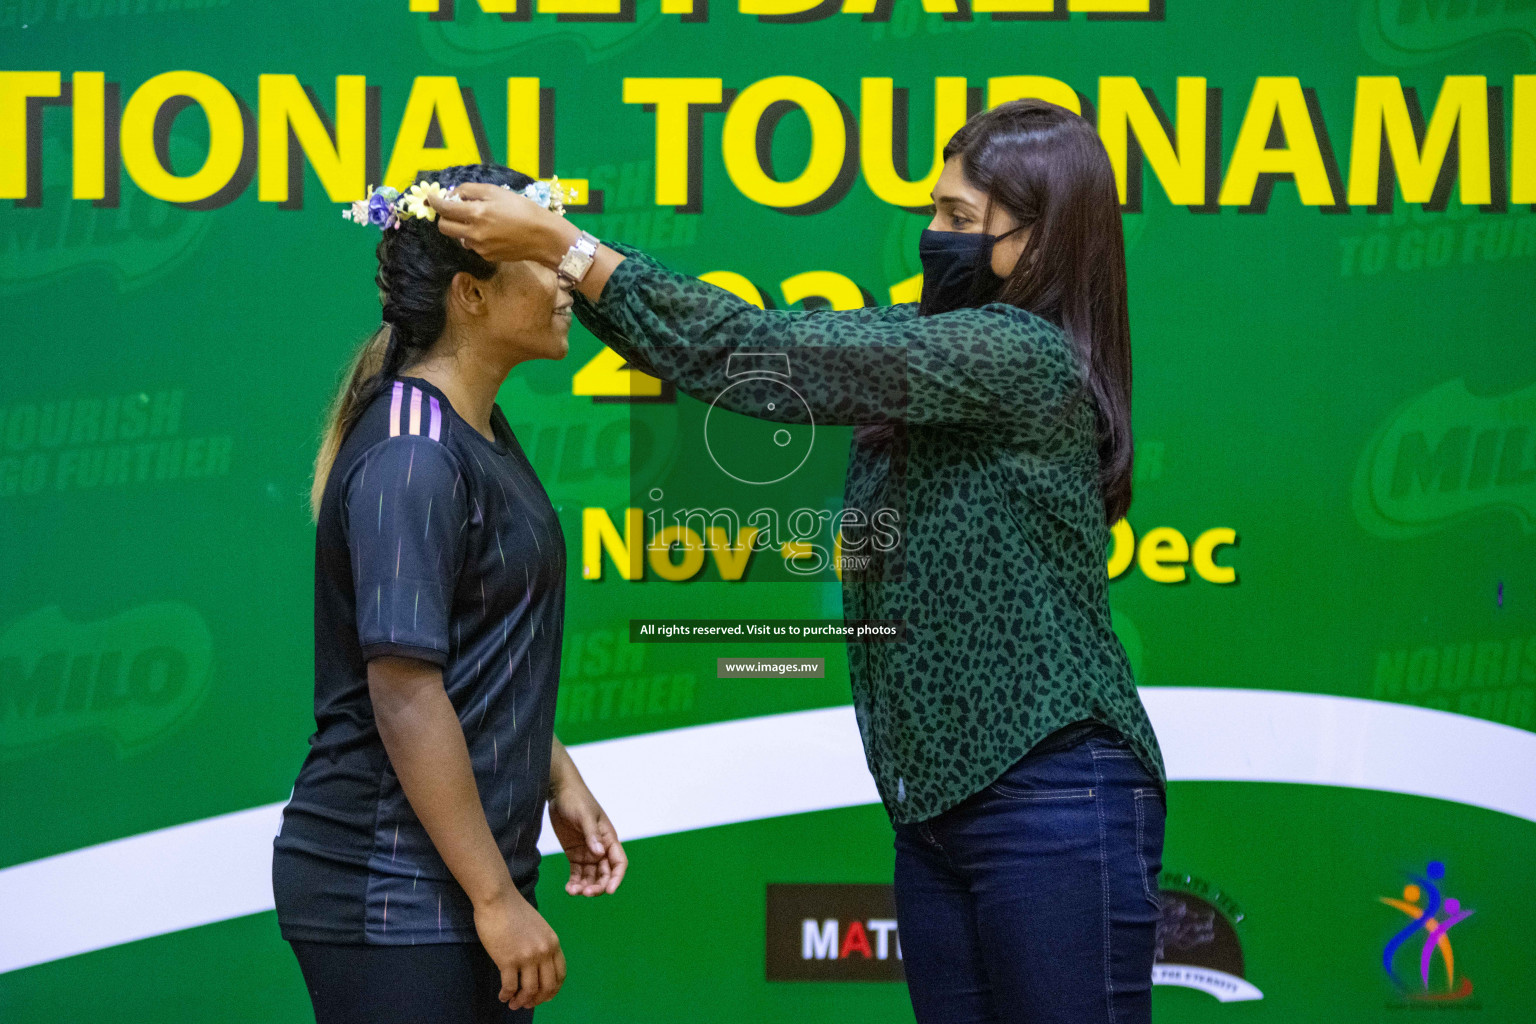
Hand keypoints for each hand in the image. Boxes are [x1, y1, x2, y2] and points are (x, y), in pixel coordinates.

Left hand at [427, 182, 574, 265]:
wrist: (542, 236)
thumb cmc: (522, 209)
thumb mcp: (496, 191)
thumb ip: (470, 190)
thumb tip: (453, 194)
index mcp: (476, 213)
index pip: (444, 208)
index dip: (435, 202)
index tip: (431, 198)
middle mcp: (474, 233)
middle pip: (444, 228)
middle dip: (443, 217)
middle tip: (452, 210)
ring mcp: (479, 247)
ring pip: (459, 237)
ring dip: (461, 227)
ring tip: (479, 220)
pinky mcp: (486, 257)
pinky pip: (473, 245)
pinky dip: (475, 237)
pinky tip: (492, 232)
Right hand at [473, 885, 566, 1010]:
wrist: (498, 899)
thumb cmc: (514, 911)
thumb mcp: (538, 927)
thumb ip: (542, 945)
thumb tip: (539, 968)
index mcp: (553, 943)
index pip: (560, 974)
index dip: (553, 990)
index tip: (544, 997)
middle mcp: (544, 951)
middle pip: (547, 987)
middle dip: (538, 1000)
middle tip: (527, 1004)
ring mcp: (527, 957)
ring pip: (529, 990)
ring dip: (521, 1001)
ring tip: (513, 1004)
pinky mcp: (508, 960)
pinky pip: (510, 987)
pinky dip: (507, 995)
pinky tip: (502, 996)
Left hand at [548, 778, 627, 896]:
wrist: (559, 792)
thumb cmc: (577, 799)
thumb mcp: (585, 815)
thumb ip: (592, 834)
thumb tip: (599, 853)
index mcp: (609, 838)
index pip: (619, 863)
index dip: (616, 878)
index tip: (608, 890)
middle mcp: (600, 848)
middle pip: (605, 874)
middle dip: (598, 886)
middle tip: (586, 893)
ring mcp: (587, 852)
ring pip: (591, 877)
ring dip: (585, 887)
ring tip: (573, 891)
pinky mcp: (574, 854)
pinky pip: (577, 873)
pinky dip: (575, 882)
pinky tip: (569, 888)